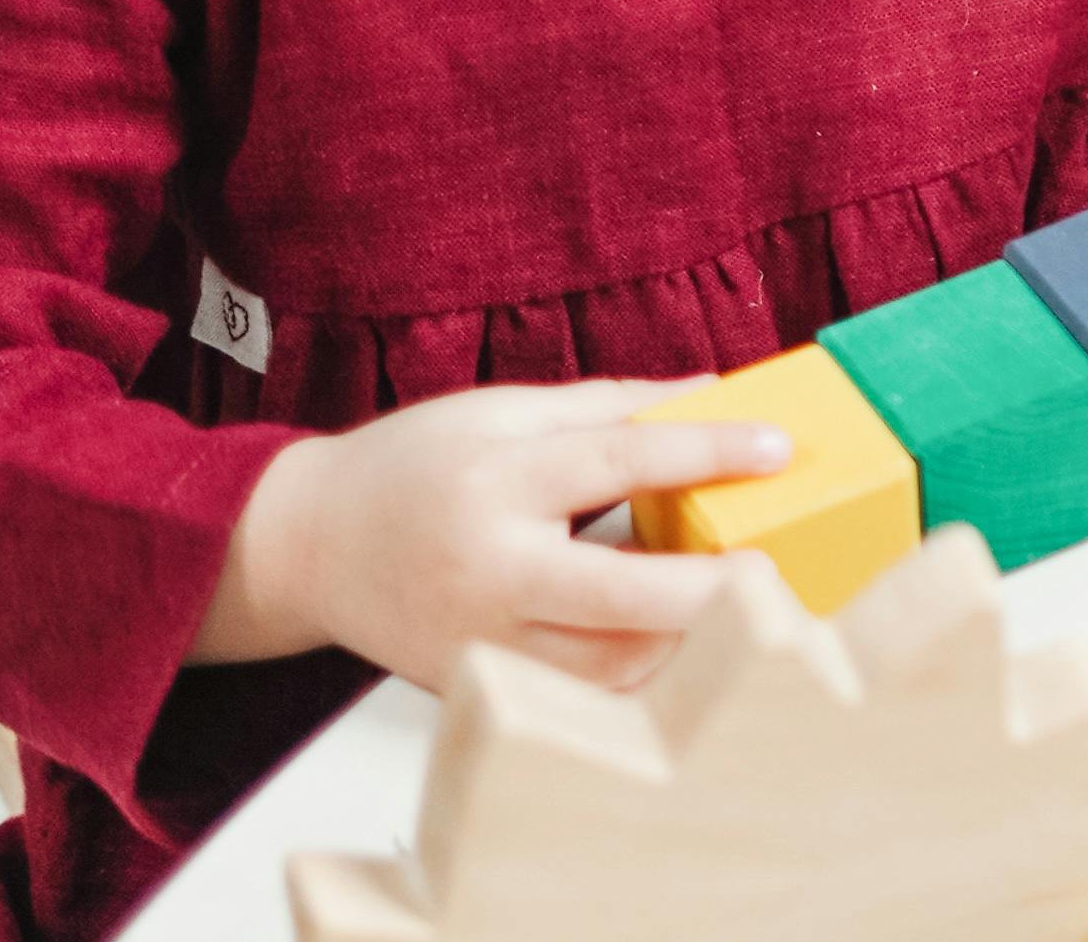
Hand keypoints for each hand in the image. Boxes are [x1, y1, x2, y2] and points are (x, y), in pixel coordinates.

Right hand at [201, 382, 793, 689]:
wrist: (308, 548)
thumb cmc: (408, 470)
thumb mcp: (501, 412)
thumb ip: (611, 406)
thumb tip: (714, 392)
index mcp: (496, 485)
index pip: (621, 464)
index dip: (708, 451)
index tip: (779, 446)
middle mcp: (489, 573)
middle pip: (624, 596)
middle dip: (713, 589)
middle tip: (777, 567)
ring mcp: (484, 643)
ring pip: (609, 665)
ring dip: (686, 641)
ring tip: (743, 605)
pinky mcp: (482, 688)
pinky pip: (580, 694)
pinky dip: (640, 673)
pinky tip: (681, 643)